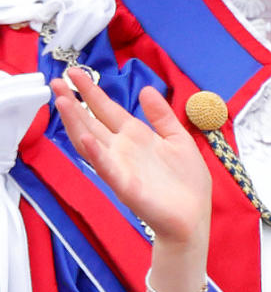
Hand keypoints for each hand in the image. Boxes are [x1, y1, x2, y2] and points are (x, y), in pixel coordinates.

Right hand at [51, 68, 210, 246]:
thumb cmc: (188, 184)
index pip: (108, 110)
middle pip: (92, 122)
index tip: (75, 72)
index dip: (91, 92)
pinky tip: (86, 139)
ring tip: (62, 101)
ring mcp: (121, 168)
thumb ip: (163, 117)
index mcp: (137, 137)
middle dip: (73, 103)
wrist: (193, 219)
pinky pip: (107, 169)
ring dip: (75, 122)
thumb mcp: (180, 141)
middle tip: (56, 80)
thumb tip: (146, 90)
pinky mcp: (126, 187)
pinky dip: (96, 155)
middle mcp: (123, 150)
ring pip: (91, 142)